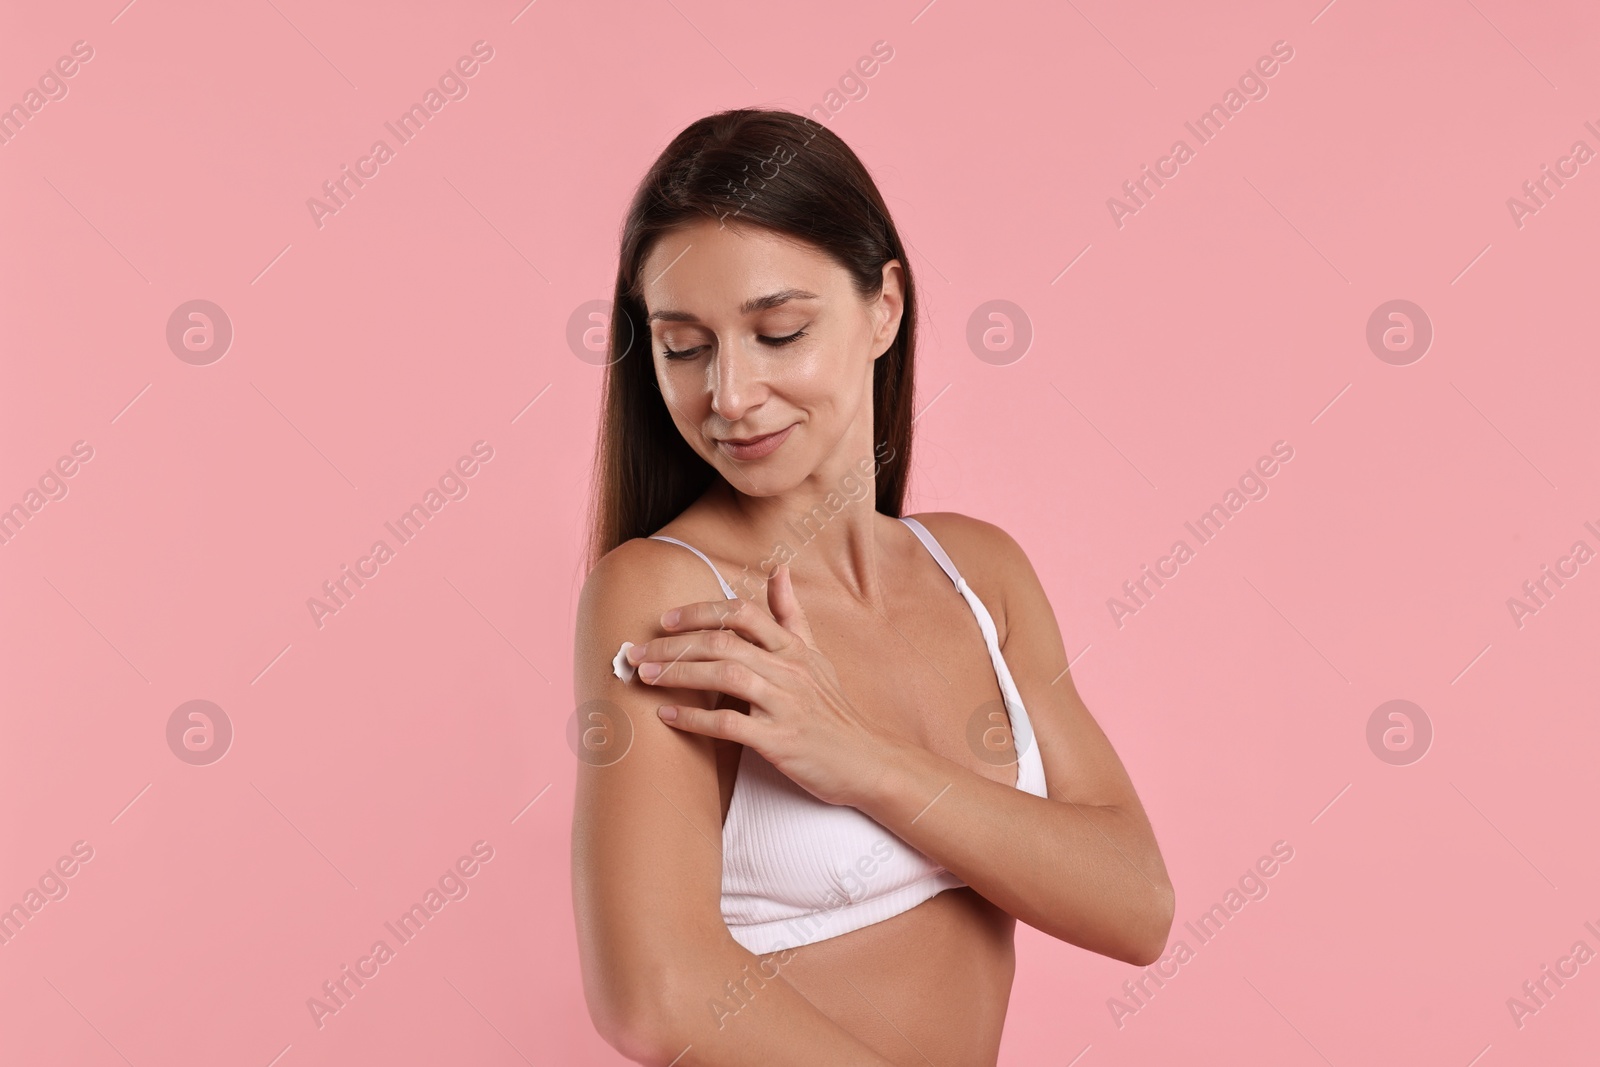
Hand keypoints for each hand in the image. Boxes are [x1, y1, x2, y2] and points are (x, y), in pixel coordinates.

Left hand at [626, 563, 896, 807]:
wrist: (865, 761)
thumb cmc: (834, 710)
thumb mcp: (816, 656)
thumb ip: (791, 615)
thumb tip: (779, 570)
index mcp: (793, 649)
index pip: (742, 613)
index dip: (700, 611)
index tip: (666, 620)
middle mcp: (788, 670)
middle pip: (723, 642)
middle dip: (673, 644)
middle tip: (636, 651)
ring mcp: (784, 704)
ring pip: (724, 676)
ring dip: (678, 674)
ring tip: (645, 676)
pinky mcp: (779, 740)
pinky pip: (729, 723)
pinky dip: (694, 719)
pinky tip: (667, 716)